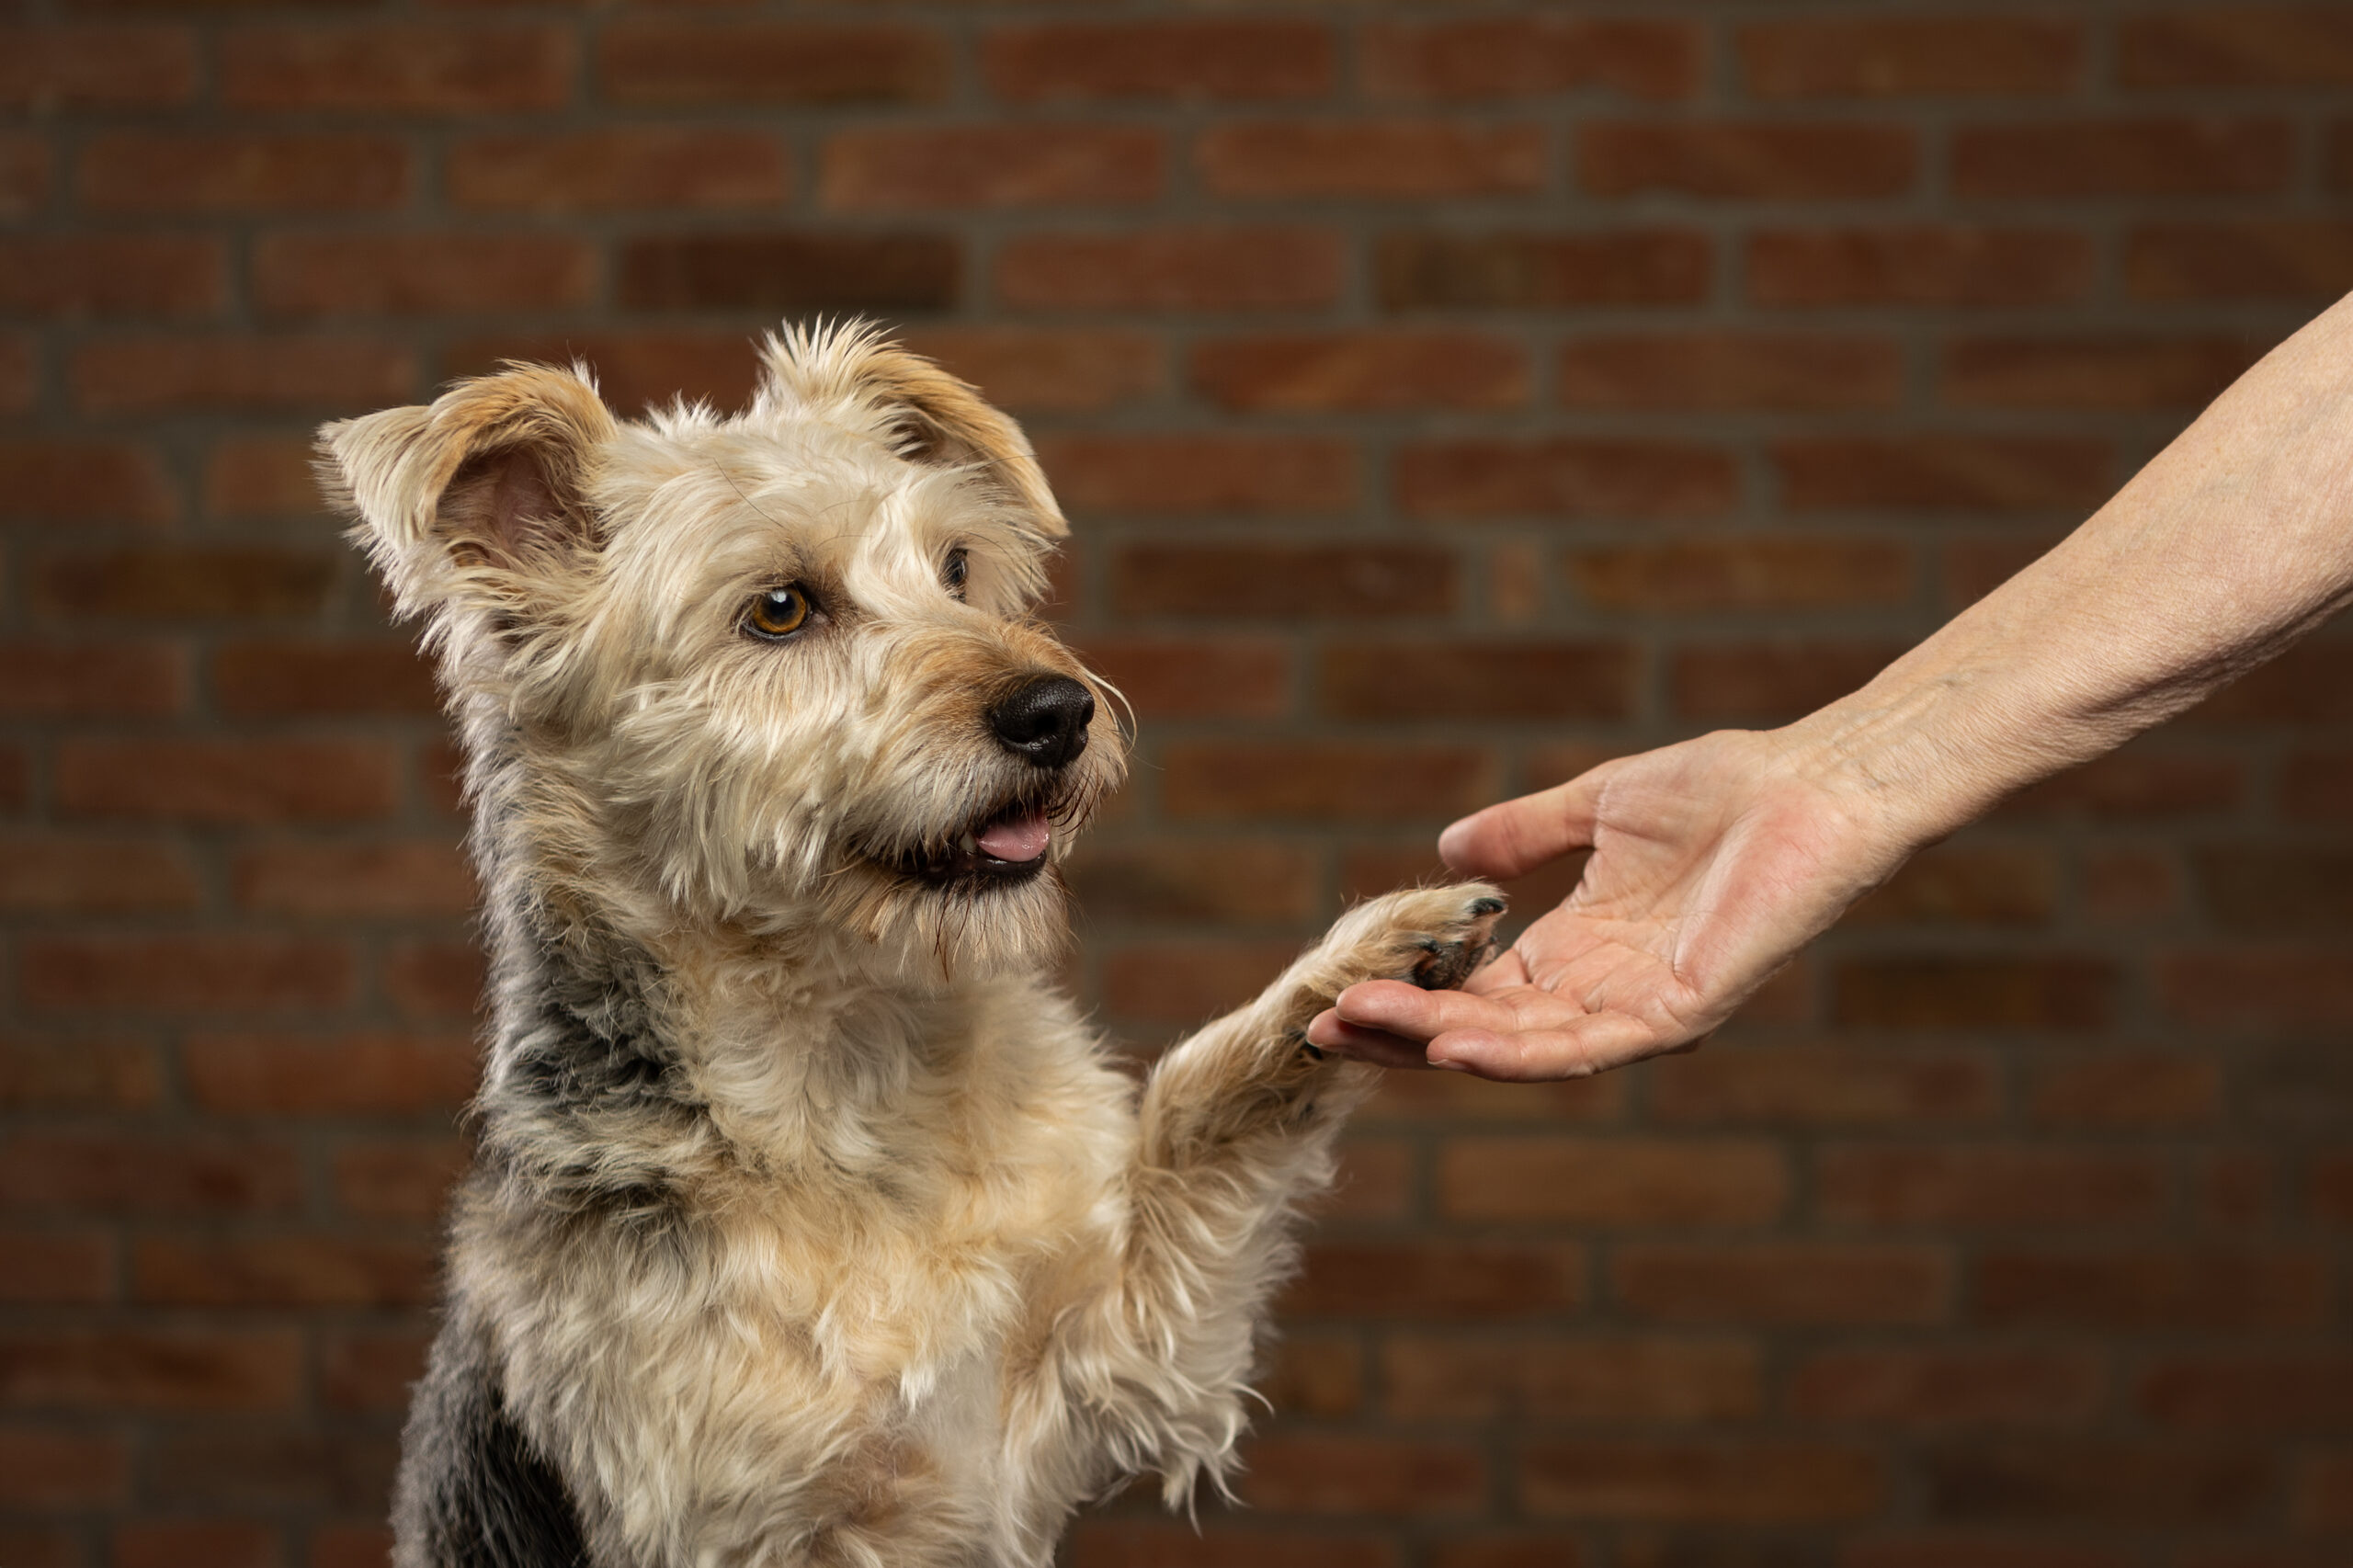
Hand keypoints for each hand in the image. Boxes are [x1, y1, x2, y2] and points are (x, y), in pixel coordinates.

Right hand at [1304, 728, 1913, 1079]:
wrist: (1814, 785)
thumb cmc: (1724, 790)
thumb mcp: (1596, 808)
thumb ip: (1524, 835)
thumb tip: (1448, 851)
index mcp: (1581, 950)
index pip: (1477, 994)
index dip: (1408, 995)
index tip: (1336, 989)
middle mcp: (1604, 993)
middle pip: (1484, 1033)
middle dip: (1401, 1033)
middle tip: (1323, 1026)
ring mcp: (1641, 1010)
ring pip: (1523, 1049)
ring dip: (1438, 1043)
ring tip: (1363, 1027)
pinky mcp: (1682, 1012)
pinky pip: (1589, 1048)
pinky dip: (1517, 1052)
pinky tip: (1453, 1042)